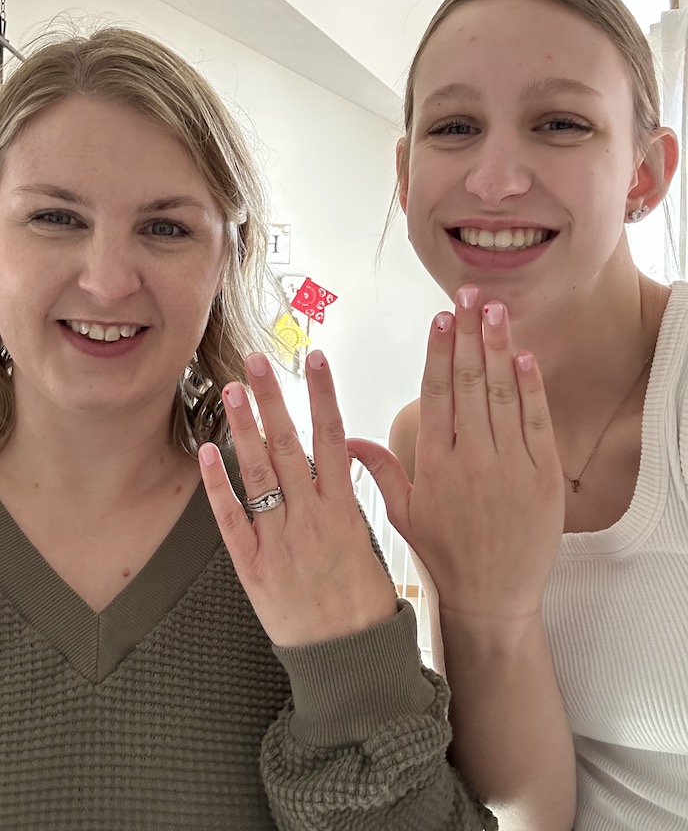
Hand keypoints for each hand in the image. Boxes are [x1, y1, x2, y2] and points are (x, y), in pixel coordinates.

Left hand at [198, 349, 396, 647]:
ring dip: (243, 429)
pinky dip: (218, 486)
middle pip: (289, 445)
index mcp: (343, 509)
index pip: (334, 437)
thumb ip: (349, 498)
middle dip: (273, 399)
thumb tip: (340, 458)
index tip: (316, 358)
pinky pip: (232, 520)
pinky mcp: (254, 567)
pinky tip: (206, 453)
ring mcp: (280, 540)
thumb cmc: (364, 601)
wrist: (349, 660)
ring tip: (230, 389)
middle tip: (257, 360)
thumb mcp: (370, 542)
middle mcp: (310, 517)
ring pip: (259, 474)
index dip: (324, 395)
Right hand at [349, 286, 564, 625]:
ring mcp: (510, 464)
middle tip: (469, 295)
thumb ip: (380, 470)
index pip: (436, 393)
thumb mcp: (402, 514)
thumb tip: (349, 439)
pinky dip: (532, 387)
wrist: (493, 598)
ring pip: (503, 393)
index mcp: (435, 463)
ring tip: (496, 310)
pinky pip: (537, 422)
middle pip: (469, 382)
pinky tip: (525, 356)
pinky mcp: (543, 476)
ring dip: (499, 347)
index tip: (440, 318)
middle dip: (468, 333)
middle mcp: (471, 457)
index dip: (439, 351)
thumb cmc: (445, 557)